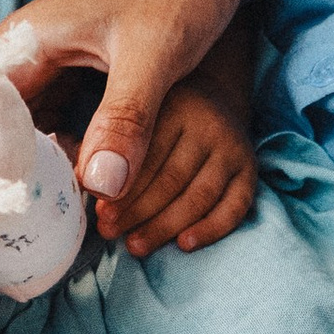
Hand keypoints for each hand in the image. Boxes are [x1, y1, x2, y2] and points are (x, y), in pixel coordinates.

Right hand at [0, 0, 292, 215]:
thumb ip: (125, 120)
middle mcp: (33, 50)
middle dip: (10, 167)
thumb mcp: (153, 56)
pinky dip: (70, 148)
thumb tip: (101, 188)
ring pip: (33, 123)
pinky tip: (84, 183)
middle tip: (22, 220)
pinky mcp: (86, 71)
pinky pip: (64, 118)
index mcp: (28, 38)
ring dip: (42, 162)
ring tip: (49, 212)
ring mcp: (59, 60)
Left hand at [114, 58, 259, 257]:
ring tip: (135, 245)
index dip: (120, 189)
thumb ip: (103, 134)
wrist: (206, 87)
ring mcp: (232, 143)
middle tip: (109, 232)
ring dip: (165, 226)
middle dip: (137, 212)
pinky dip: (211, 229)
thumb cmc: (151, 103)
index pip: (146, 154)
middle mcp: (207, 120)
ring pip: (200, 195)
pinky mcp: (248, 163)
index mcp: (171, 101)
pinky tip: (183, 244)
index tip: (98, 213)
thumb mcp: (121, 96)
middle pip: (171, 178)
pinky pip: (236, 204)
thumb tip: (85, 180)